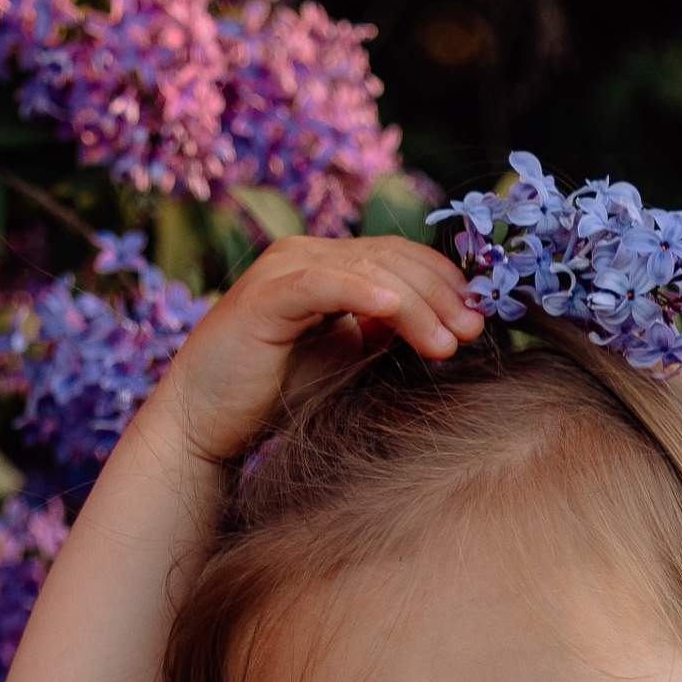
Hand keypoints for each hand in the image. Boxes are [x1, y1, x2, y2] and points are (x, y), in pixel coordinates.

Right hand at [157, 231, 482, 462]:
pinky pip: (325, 285)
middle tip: (473, 331)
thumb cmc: (272, 399)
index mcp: (329, 267)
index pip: (399, 259)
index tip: (477, 321)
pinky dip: (362, 292)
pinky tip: (394, 311)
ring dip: (416, 303)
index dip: (443, 284)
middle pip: (391, 258)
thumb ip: (383, 337)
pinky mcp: (267, 296)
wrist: (204, 424)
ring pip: (367, 269)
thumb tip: (443, 330)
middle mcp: (308, 256)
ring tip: (448, 341)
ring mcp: (286, 269)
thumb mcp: (344, 362)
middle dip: (440, 294)